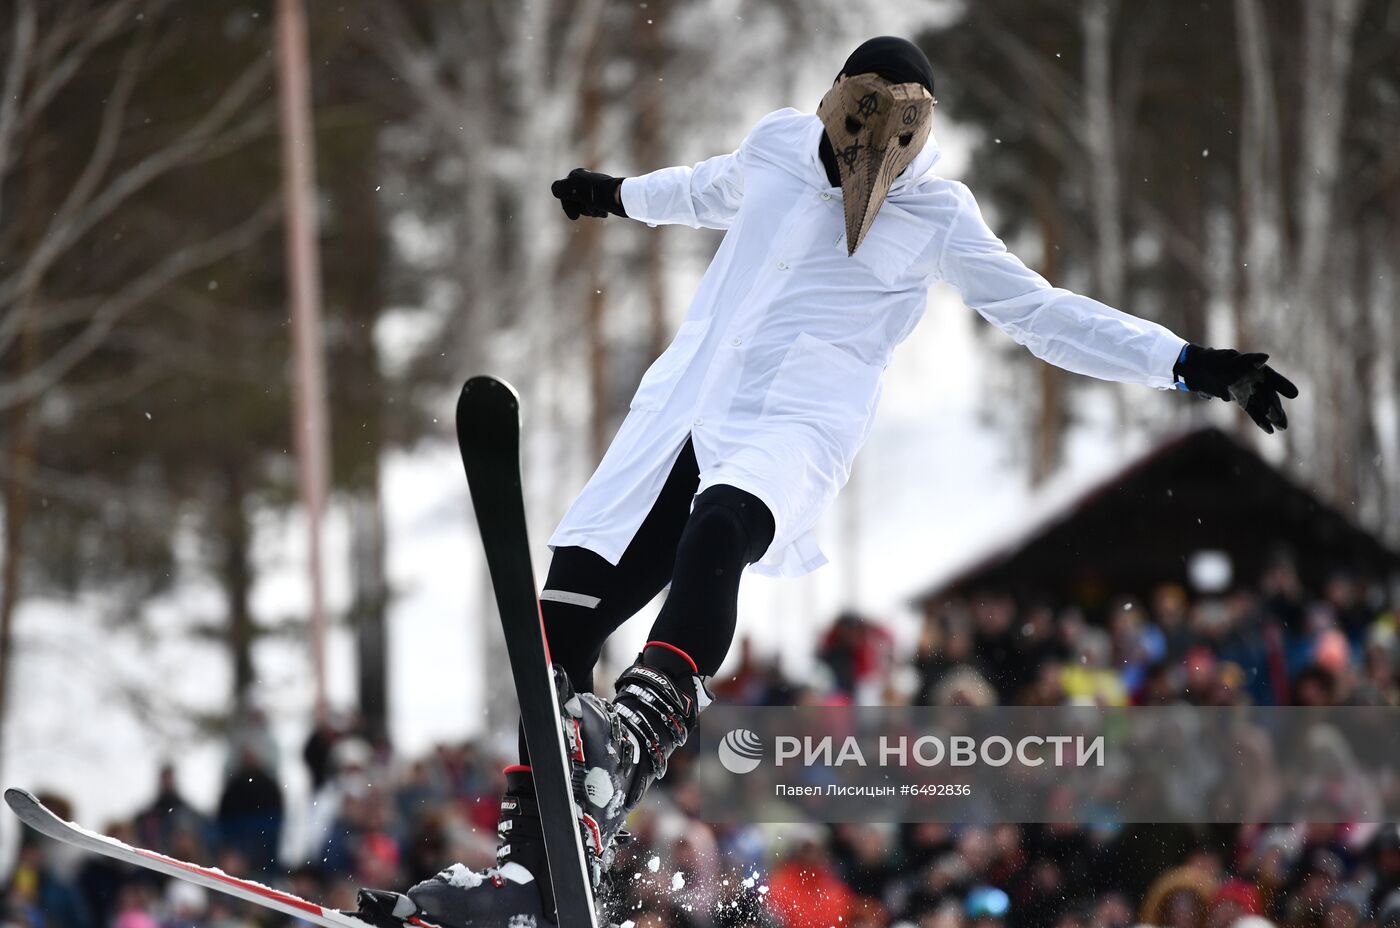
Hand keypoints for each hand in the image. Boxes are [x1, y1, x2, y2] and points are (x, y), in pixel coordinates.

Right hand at [550, 168, 625, 219]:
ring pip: (585, 206)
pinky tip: (604, 212)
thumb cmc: (595, 193)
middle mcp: (585, 180)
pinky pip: (596, 207)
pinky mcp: (604, 196)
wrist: (618, 197)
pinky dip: (598, 211)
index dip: (568, 207)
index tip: (575, 217)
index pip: (563, 194)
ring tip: (599, 210)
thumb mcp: (571, 189)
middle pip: (575, 201)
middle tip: (590, 210)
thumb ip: (558, 188)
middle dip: (581, 209)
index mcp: (576, 175)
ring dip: (590, 211)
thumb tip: (555, 189)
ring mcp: (595, 188)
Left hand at [1173, 344, 1298, 433]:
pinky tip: (1269, 430)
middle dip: (1276, 408)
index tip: (1294, 394)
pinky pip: (1252, 409)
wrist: (1196, 368)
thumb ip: (1247, 361)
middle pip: (1267, 395)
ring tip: (1282, 428)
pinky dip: (1259, 419)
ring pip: (1262, 404)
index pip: (1271, 377)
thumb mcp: (1227, 360)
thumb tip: (1265, 358)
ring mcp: (1247, 388)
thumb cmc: (1213, 361)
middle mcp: (1253, 378)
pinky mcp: (1239, 397)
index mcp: (1253, 367)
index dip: (1282, 385)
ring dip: (1271, 416)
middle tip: (1284, 423)